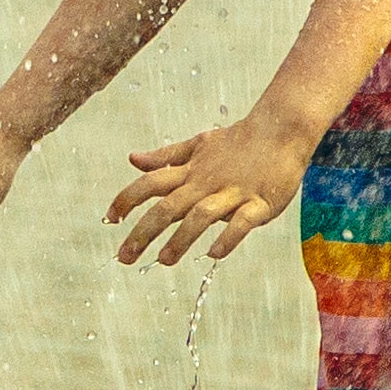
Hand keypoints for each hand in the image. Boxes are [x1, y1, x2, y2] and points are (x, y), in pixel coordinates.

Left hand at [106, 108, 317, 263]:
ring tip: (164, 260)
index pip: (150, 184)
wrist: (281, 129)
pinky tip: (214, 254)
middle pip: (168, 207)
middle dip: (143, 232)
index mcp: (190, 170)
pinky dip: (228, 237)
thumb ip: (165, 157)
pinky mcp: (260, 202)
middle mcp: (206, 182)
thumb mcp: (198, 145)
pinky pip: (242, 222)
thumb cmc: (238, 140)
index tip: (109, 219)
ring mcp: (233, 192)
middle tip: (124, 257)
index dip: (127, 199)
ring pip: (201, 216)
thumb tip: (133, 159)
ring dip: (181, 238)